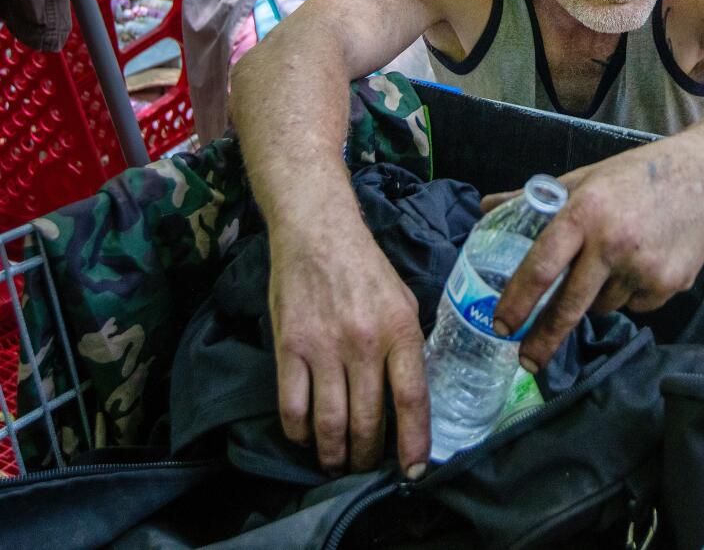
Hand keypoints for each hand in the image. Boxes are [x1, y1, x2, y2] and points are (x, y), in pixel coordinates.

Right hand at [268, 218, 431, 478]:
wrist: (317, 231)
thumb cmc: (365, 267)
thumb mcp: (404, 300)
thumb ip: (408, 346)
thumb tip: (411, 395)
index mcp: (401, 330)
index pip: (412, 399)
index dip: (414, 442)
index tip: (415, 471)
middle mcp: (364, 343)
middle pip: (368, 421)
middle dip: (367, 457)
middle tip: (365, 468)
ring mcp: (324, 347)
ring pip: (329, 423)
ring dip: (333, 454)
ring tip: (335, 462)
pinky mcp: (289, 347)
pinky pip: (292, 407)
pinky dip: (298, 433)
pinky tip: (304, 437)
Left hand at [487, 140, 703, 372]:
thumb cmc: (636, 175)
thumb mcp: (583, 178)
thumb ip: (534, 199)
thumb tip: (486, 206)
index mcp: (585, 213)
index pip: (542, 265)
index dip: (518, 300)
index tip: (502, 325)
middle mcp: (613, 243)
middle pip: (570, 305)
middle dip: (544, 338)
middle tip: (527, 361)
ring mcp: (644, 267)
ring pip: (604, 305)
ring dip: (597, 296)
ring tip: (614, 260)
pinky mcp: (670, 284)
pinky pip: (636, 305)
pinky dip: (631, 293)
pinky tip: (643, 261)